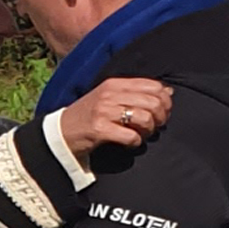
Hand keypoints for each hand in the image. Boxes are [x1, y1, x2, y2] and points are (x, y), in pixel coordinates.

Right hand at [58, 77, 172, 157]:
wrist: (60, 133)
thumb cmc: (88, 116)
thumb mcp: (109, 98)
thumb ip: (135, 93)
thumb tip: (168, 91)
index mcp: (115, 84)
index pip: (153, 85)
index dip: (165, 100)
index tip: (163, 112)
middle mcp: (110, 94)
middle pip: (152, 102)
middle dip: (160, 118)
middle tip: (155, 127)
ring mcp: (103, 111)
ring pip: (144, 118)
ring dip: (149, 131)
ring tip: (142, 135)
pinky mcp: (99, 129)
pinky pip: (130, 136)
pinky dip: (135, 142)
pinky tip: (130, 143)